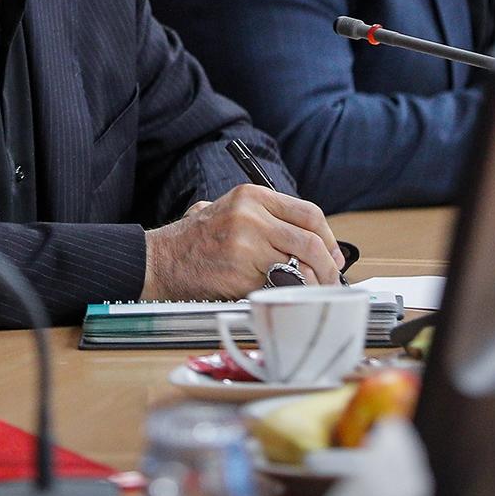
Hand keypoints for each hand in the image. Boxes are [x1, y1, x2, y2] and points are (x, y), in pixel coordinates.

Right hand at [141, 184, 342, 300]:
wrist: (160, 259)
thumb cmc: (197, 239)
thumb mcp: (231, 211)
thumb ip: (267, 218)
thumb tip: (312, 241)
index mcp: (253, 196)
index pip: (309, 214)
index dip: (329, 238)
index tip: (334, 256)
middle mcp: (252, 216)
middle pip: (311, 242)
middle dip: (328, 266)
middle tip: (331, 281)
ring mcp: (246, 245)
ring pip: (299, 267)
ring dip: (313, 285)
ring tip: (314, 293)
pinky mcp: (240, 274)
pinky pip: (278, 286)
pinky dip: (289, 295)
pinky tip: (288, 299)